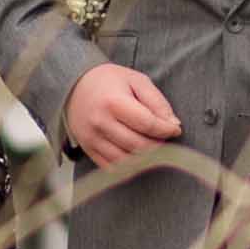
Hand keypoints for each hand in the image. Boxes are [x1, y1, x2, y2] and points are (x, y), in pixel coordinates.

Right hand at [64, 59, 185, 170]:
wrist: (74, 85)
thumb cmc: (109, 81)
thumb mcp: (136, 80)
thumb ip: (157, 102)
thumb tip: (173, 124)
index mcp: (113, 102)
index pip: (147, 125)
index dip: (166, 130)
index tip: (175, 129)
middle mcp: (100, 123)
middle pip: (139, 146)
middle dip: (158, 144)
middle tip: (165, 138)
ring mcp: (92, 139)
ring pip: (127, 161)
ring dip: (146, 158)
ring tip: (152, 145)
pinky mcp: (88, 149)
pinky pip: (113, 167)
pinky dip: (129, 165)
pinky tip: (137, 154)